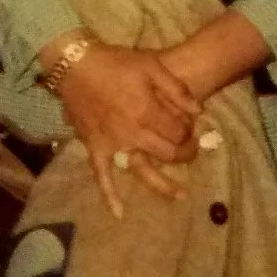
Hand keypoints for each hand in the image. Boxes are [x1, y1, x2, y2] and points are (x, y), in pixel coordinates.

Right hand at [55, 42, 200, 217]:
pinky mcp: (95, 148)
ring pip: (142, 170)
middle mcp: (132, 133)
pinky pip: (102, 176)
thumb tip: (199, 112)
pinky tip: (119, 214)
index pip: (178, 132)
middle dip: (184, 154)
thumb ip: (176, 89)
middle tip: (191, 151)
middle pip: (166, 153)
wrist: (77, 66)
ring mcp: (113, 144)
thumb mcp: (152, 65)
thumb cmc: (117, 63)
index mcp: (147, 111)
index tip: (191, 126)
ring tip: (181, 195)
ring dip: (163, 184)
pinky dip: (110, 195)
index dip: (189, 131)